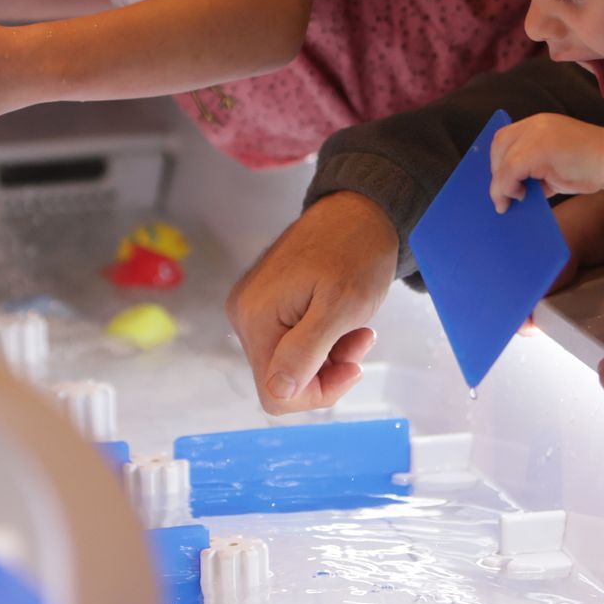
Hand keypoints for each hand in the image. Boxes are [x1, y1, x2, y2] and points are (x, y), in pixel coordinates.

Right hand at [226, 192, 399, 413]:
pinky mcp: (265, 303)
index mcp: (256, 318)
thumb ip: (305, 351)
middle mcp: (244, 316)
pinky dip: (320, 341)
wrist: (358, 210)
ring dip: (327, 356)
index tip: (353, 365)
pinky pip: (289, 343)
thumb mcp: (341, 306)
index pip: (275, 393)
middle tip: (360, 340)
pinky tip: (340, 318)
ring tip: (356, 327)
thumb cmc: (356, 252)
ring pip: (288, 364)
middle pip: (281, 379)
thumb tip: (278, 391)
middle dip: (326, 370)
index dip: (317, 392)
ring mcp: (253, 309)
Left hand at [488, 114, 603, 212]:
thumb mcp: (556, 165)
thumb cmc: (591, 165)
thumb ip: (536, 171)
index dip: (498, 158)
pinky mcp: (537, 152)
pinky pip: (510, 172)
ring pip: (503, 162)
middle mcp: (534, 124)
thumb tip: (515, 190)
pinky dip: (506, 189)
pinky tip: (517, 199)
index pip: (506, 136)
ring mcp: (535, 136)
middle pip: (500, 145)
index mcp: (539, 123)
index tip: (499, 177)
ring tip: (506, 202)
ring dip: (500, 185)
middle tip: (504, 193)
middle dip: (497, 172)